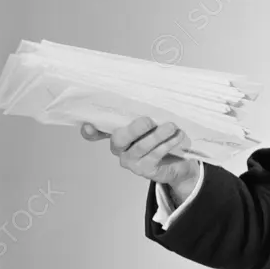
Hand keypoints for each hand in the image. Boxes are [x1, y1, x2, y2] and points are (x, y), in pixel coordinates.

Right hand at [80, 117, 199, 193]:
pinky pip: (154, 155)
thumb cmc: (163, 138)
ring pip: (140, 147)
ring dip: (157, 135)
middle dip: (134, 129)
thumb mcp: (154, 123)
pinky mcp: (144, 170)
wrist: (180, 162)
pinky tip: (177, 136)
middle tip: (149, 121)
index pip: (96, 133)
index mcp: (118, 133)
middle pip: (119, 139)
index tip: (89, 125)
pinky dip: (167, 144)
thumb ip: (147, 114)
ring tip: (171, 127)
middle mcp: (120, 148)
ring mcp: (130, 161)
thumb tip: (152, 98)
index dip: (90, 131)